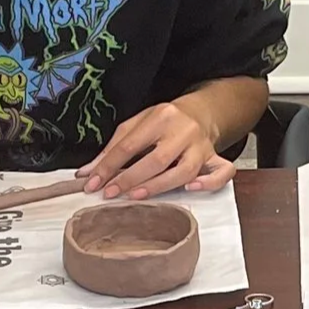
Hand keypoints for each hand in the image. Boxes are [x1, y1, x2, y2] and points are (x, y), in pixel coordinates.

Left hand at [78, 101, 235, 199]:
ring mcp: (202, 146)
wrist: (201, 112)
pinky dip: (208, 183)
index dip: (108, 165)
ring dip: (158, 186)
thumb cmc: (165, 121)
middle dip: (129, 179)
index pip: (130, 144)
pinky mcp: (216, 158)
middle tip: (109, 193)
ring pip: (185, 171)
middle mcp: (183, 131)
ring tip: (135, 196)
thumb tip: (87, 173)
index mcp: (161, 116)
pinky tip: (190, 189)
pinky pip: (221, 172)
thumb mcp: (138, 124)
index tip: (92, 183)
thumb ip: (114, 148)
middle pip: (157, 159)